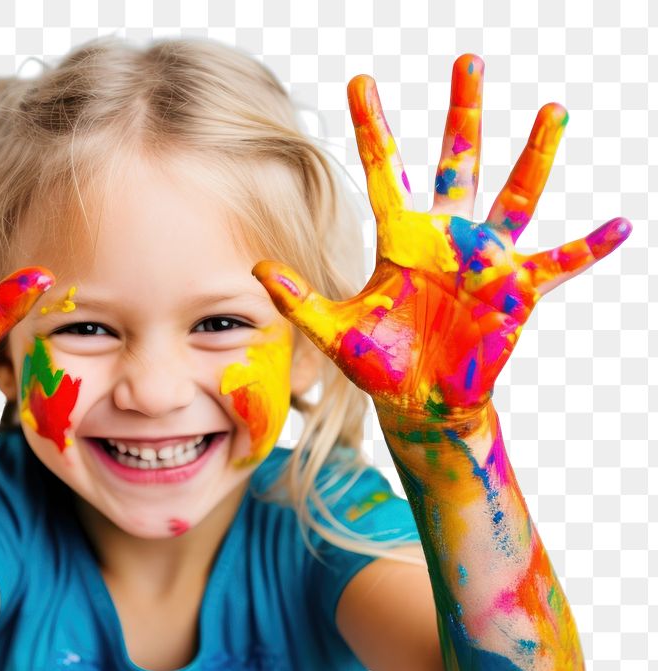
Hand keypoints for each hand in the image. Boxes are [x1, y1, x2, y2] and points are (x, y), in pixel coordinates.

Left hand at [254, 54, 630, 415]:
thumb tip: (257, 270)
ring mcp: (484, 260)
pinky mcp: (516, 290)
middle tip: (468, 61)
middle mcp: (445, 238)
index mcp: (399, 240)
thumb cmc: (379, 365)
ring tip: (552, 111)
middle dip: (462, 114)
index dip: (371, 128)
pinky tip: (620, 225)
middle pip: (457, 164)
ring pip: (514, 196)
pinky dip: (589, 247)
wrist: (419, 402)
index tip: (359, 82)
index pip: (383, 172)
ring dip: (533, 156)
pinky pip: (559, 263)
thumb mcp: (335, 332)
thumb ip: (300, 301)